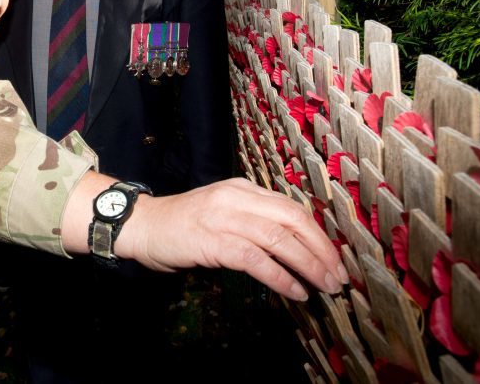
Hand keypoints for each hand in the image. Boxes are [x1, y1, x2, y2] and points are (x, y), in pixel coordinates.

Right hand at [121, 178, 346, 300]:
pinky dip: (281, 277)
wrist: (141, 226)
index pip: (292, 208)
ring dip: (308, 265)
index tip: (335, 258)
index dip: (319, 234)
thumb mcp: (222, 211)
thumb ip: (253, 219)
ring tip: (324, 286)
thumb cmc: (182, 224)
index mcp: (243, 188)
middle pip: (293, 219)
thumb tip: (293, 244)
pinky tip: (295, 291)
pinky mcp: (212, 240)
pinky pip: (256, 259)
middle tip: (338, 275)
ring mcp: (224, 217)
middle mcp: (237, 197)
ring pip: (279, 239)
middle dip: (322, 249)